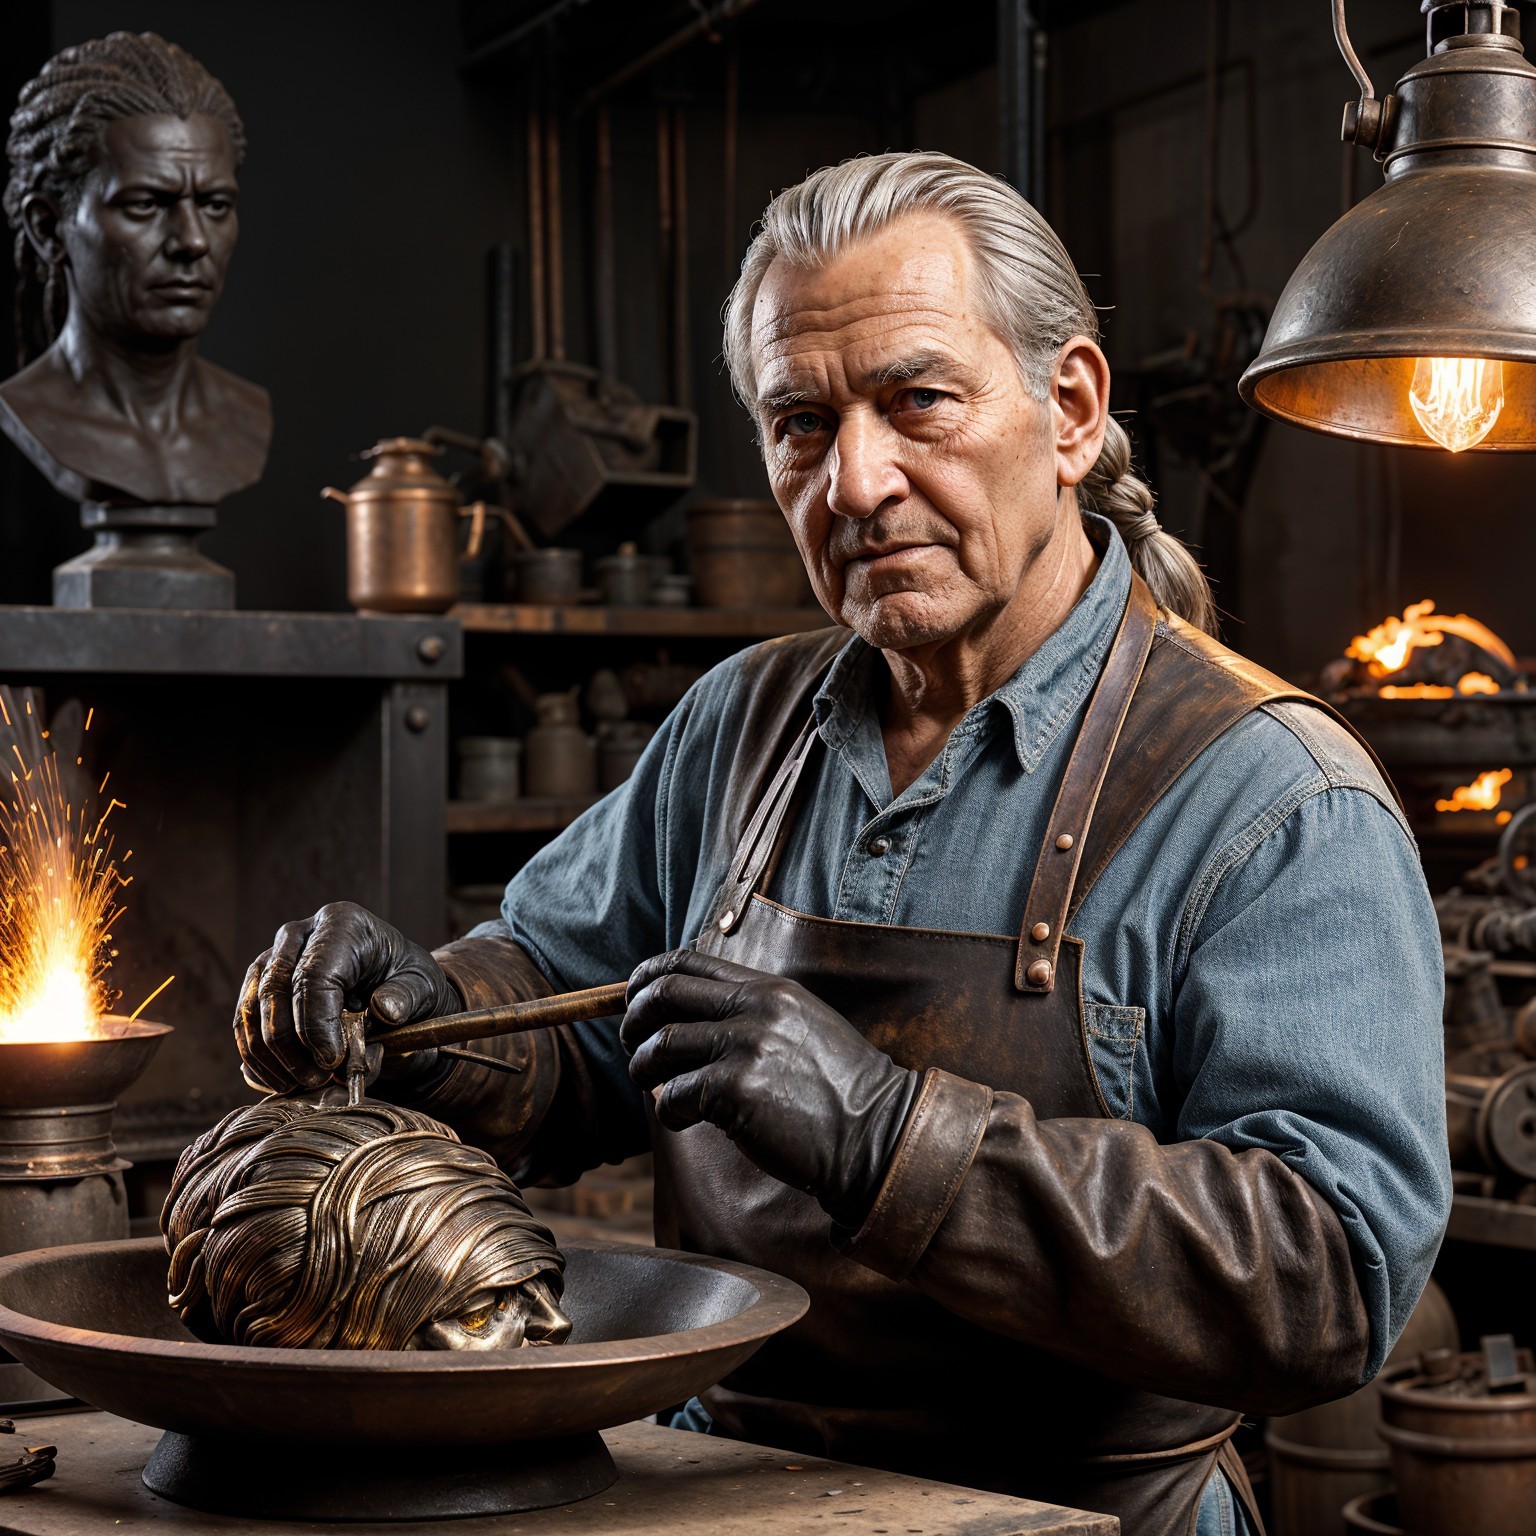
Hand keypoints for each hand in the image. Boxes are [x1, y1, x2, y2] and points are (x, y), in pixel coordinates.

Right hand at [234, 902, 459, 1094]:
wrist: (393, 989)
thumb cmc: (407, 985)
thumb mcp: (423, 987)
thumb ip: (406, 998)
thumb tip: (384, 1010)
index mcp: (341, 924)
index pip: (313, 974)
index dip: (317, 1023)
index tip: (333, 1061)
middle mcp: (299, 935)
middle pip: (274, 991)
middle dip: (291, 1045)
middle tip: (318, 1079)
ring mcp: (272, 958)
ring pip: (251, 1011)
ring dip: (271, 1058)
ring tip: (304, 1085)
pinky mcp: (258, 986)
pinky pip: (244, 1026)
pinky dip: (259, 1060)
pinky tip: (283, 1083)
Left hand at [622, 950, 919, 1226]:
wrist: (876, 1134)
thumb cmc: (839, 1091)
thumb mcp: (802, 1026)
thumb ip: (754, 1013)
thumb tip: (690, 1018)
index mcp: (769, 988)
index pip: (688, 961)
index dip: (647, 977)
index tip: (632, 997)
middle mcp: (755, 1008)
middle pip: (662, 994)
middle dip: (633, 1019)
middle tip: (633, 1046)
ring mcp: (745, 1047)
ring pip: (660, 1046)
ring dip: (644, 1070)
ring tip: (655, 1088)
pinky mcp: (735, 1091)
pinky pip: (673, 1096)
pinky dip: (668, 1110)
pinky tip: (684, 1120)